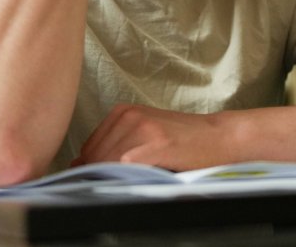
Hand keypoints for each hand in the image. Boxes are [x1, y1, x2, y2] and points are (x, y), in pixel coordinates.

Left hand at [72, 104, 233, 170]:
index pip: (88, 150)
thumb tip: (76, 165)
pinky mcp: (157, 143)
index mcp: (121, 112)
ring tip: (139, 180)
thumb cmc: (182, 142)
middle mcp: (129, 116)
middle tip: (125, 184)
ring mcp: (142, 127)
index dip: (93, 170)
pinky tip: (141, 180)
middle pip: (95, 158)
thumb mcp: (141, 136)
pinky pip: (126, 166)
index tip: (106, 182)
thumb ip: (110, 147)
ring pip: (108, 164)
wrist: (219, 138)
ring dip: (117, 179)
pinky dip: (127, 178)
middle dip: (102, 176)